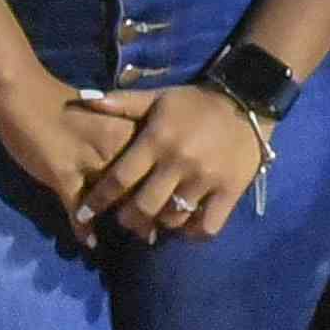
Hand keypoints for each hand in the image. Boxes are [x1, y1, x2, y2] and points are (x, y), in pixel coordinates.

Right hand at [0, 82, 152, 234]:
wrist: (24, 96)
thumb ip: (122, 138)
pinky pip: (78, 211)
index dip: (166, 184)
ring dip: (127, 221)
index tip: (174, 202)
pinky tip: (90, 242)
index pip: (154, 163)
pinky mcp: (63, 175)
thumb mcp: (102, 118)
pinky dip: (84, 228)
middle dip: (152, 208)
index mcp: (126, 128)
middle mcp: (114, 146)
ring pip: (114, 201)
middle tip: (159, 229)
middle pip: (139, 185)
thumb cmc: (63, 105)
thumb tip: (143, 164)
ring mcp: (88, 162)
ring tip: (141, 239)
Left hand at [71, 84, 273, 243]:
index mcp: (157, 140)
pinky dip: (193, 232)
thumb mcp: (157, 97)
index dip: (98, 200)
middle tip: (126, 219)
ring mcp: (206, 180)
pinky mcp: (230, 192)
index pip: (120, 178)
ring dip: (160, 224)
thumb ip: (122, 103)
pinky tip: (186, 226)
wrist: (246, 101)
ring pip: (173, 219)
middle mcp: (178, 163)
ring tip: (156, 221)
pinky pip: (207, 226)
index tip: (83, 215)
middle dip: (129, 219)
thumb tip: (82, 99)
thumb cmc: (194, 103)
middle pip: (144, 207)